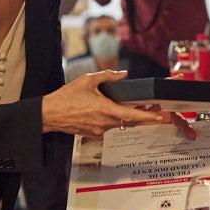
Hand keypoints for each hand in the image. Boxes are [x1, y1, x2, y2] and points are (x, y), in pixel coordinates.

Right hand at [42, 69, 168, 138]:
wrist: (49, 114)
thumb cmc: (66, 97)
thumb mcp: (87, 80)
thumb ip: (108, 76)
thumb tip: (124, 74)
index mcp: (104, 109)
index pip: (132, 115)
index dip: (148, 116)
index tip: (160, 115)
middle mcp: (104, 123)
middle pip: (130, 121)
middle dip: (145, 116)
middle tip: (158, 109)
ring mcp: (99, 130)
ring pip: (120, 124)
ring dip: (129, 117)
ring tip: (139, 106)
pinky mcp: (94, 134)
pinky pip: (109, 127)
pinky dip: (114, 119)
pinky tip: (112, 112)